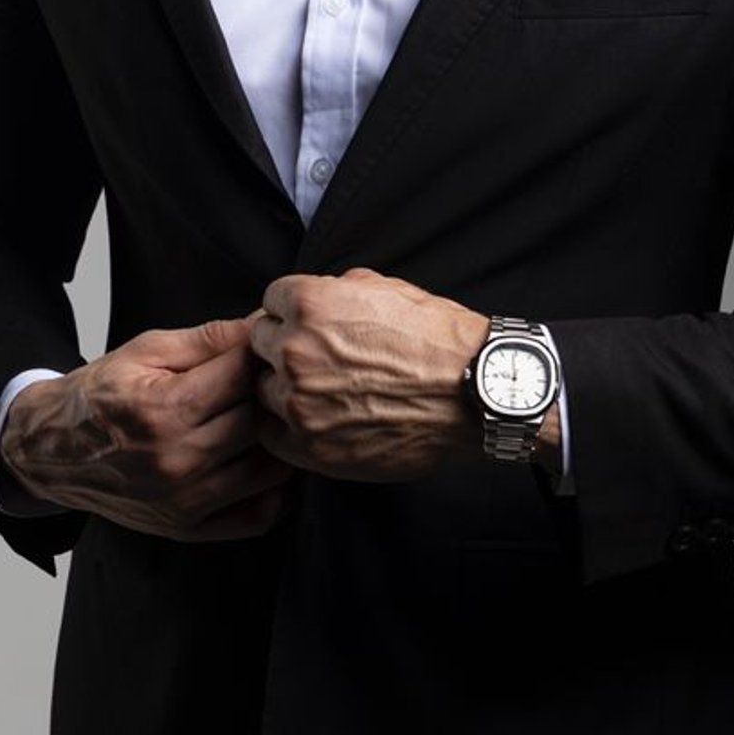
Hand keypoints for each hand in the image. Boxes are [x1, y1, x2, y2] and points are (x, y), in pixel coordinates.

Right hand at [0, 316, 290, 541]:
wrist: (53, 450)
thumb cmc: (100, 397)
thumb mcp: (145, 351)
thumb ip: (207, 339)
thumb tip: (259, 328)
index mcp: (163, 410)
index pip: (242, 378)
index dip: (259, 358)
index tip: (261, 353)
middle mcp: (176, 461)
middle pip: (259, 423)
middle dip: (268, 399)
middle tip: (266, 387)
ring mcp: (184, 501)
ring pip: (268, 469)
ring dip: (274, 443)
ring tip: (260, 423)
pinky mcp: (188, 528)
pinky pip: (257, 516)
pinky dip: (272, 491)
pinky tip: (257, 463)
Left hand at [248, 268, 491, 480]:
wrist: (474, 394)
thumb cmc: (438, 340)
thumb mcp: (387, 288)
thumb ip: (335, 289)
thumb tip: (312, 298)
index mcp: (310, 304)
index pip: (270, 302)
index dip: (292, 314)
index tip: (309, 327)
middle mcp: (296, 350)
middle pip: (259, 345)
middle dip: (284, 349)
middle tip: (319, 361)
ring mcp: (298, 402)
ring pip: (262, 391)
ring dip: (283, 391)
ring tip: (323, 394)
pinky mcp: (309, 446)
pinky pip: (272, 435)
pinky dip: (288, 430)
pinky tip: (319, 422)